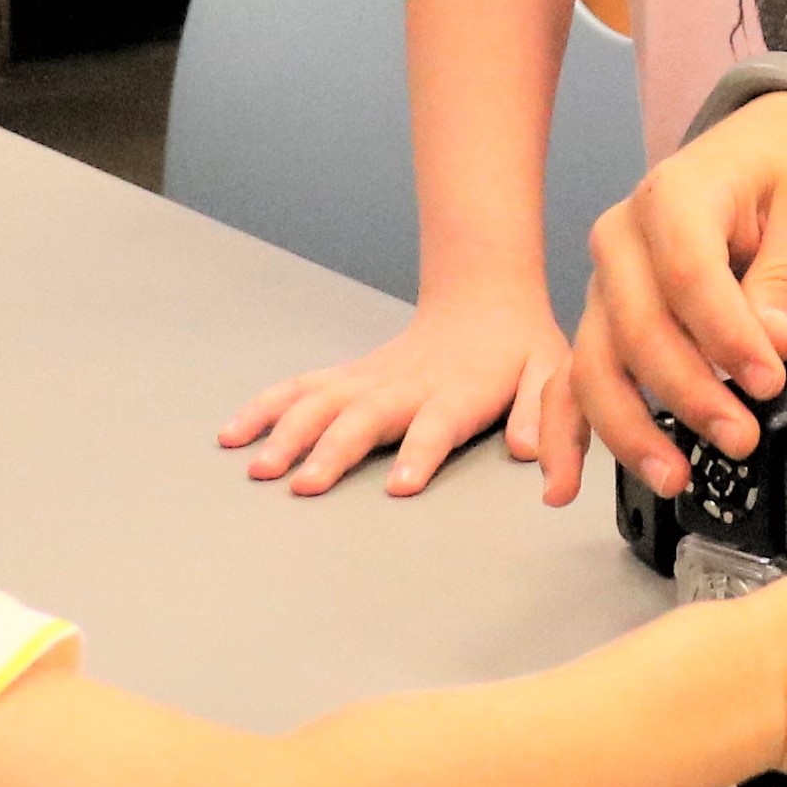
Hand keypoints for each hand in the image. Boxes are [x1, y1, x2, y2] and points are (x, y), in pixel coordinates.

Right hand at [223, 285, 568, 500]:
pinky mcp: (348, 377)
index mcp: (459, 391)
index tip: (401, 487)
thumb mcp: (554, 376)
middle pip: (365, 418)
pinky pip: (299, 388)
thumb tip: (534, 458)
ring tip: (258, 468)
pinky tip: (233, 434)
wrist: (484, 298)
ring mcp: (371, 379)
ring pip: (320, 402)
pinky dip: (263, 407)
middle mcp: (407, 385)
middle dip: (332, 451)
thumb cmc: (520, 348)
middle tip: (305, 485)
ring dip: (286, 433)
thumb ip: (548, 417)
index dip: (421, 454)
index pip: (438, 425)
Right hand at [549, 97, 786, 487]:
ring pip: (596, 363)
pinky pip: (570, 379)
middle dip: (688, 393)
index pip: (688, 274)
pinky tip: (564, 484)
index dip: (726, 336)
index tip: (769, 382)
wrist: (766, 154)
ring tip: (674, 477)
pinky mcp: (603, 320)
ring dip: (629, 428)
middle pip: (637, 328)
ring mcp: (604, 283)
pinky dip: (564, 433)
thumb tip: (773, 340)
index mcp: (672, 196)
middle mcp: (621, 239)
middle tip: (741, 437)